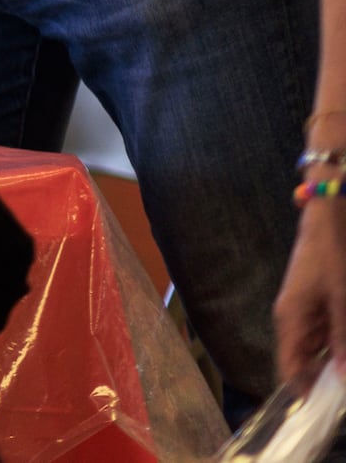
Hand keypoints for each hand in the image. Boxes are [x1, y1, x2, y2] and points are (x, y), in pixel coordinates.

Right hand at [278, 198, 345, 382]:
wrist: (329, 216)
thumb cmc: (332, 256)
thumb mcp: (343, 300)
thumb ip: (343, 340)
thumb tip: (344, 378)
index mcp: (291, 319)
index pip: (290, 368)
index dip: (305, 394)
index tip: (324, 413)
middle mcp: (293, 319)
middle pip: (305, 361)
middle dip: (327, 378)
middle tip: (342, 391)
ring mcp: (305, 310)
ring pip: (319, 348)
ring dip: (336, 358)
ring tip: (345, 370)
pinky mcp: (318, 302)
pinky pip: (327, 332)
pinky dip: (338, 343)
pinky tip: (345, 347)